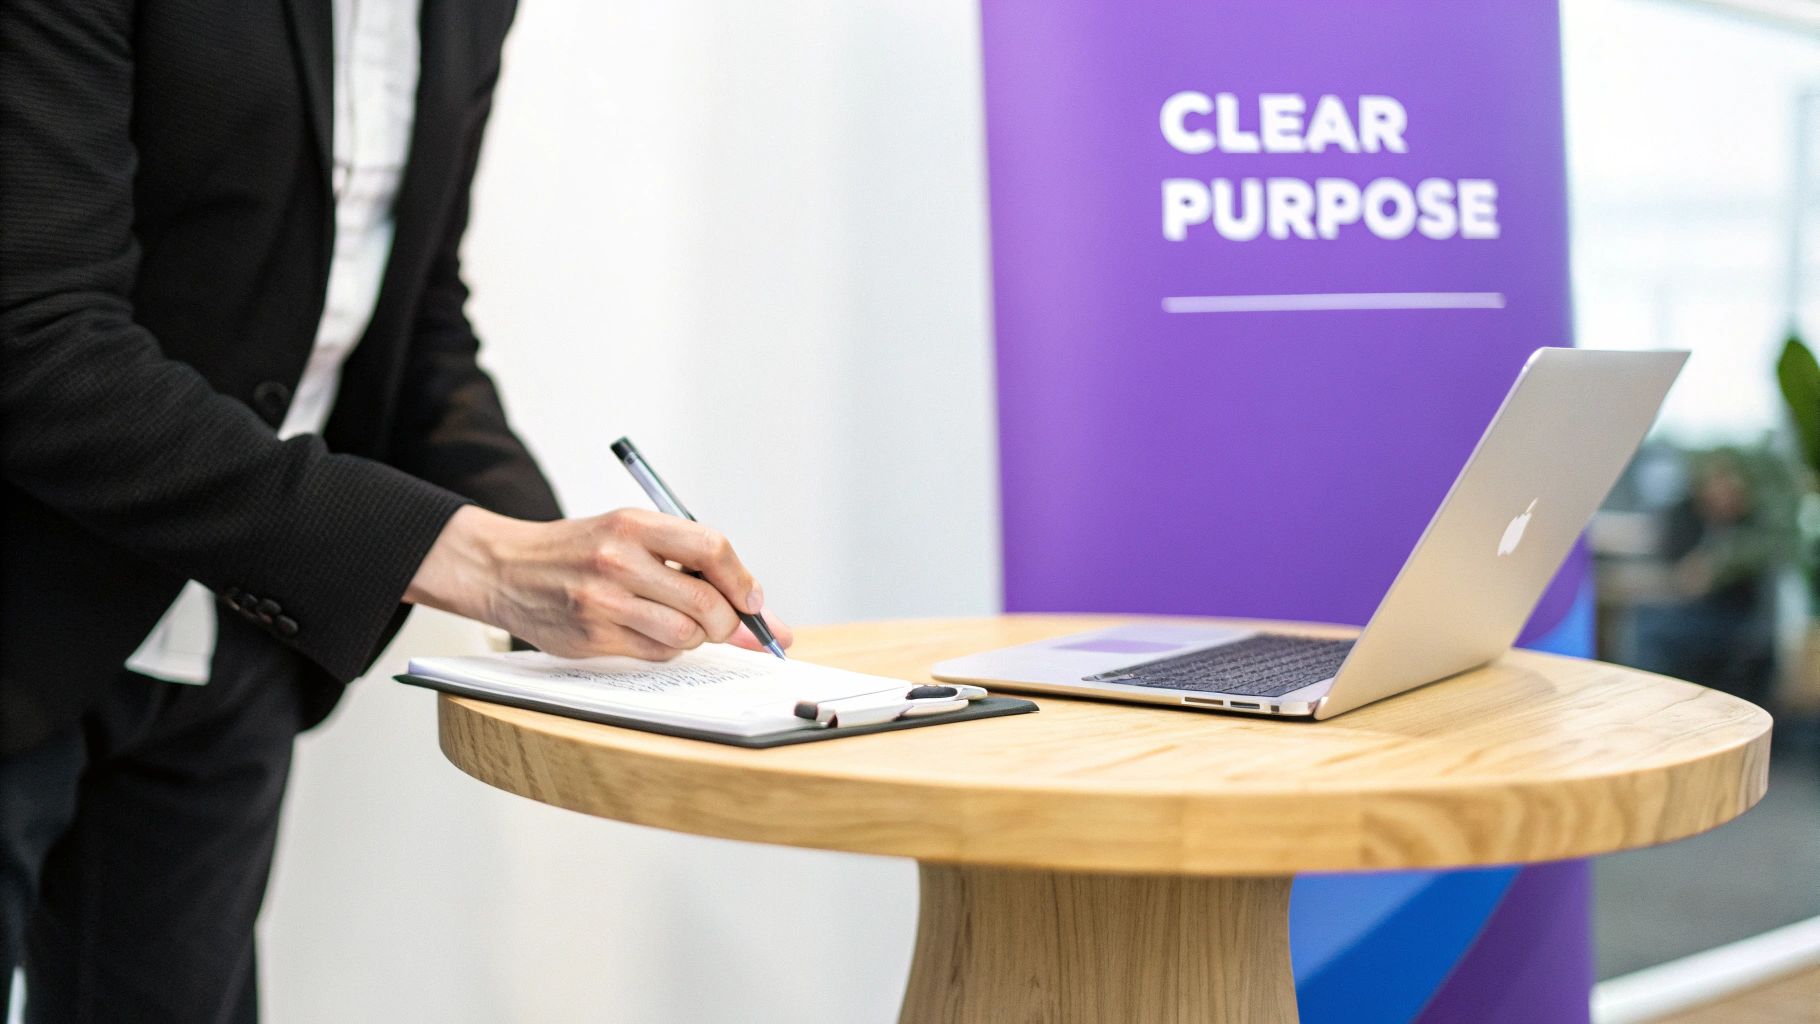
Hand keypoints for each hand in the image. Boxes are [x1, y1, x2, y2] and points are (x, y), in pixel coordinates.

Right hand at [406, 505, 791, 660]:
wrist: (506, 569)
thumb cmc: (579, 551)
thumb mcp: (629, 533)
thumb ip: (689, 562)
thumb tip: (758, 611)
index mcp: (634, 524)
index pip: (711, 548)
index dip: (742, 580)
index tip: (754, 600)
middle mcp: (619, 560)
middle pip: (705, 602)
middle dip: (728, 621)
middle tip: (727, 624)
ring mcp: (603, 601)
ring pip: (685, 634)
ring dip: (697, 638)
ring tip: (683, 624)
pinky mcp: (592, 636)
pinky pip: (656, 653)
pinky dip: (668, 648)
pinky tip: (651, 632)